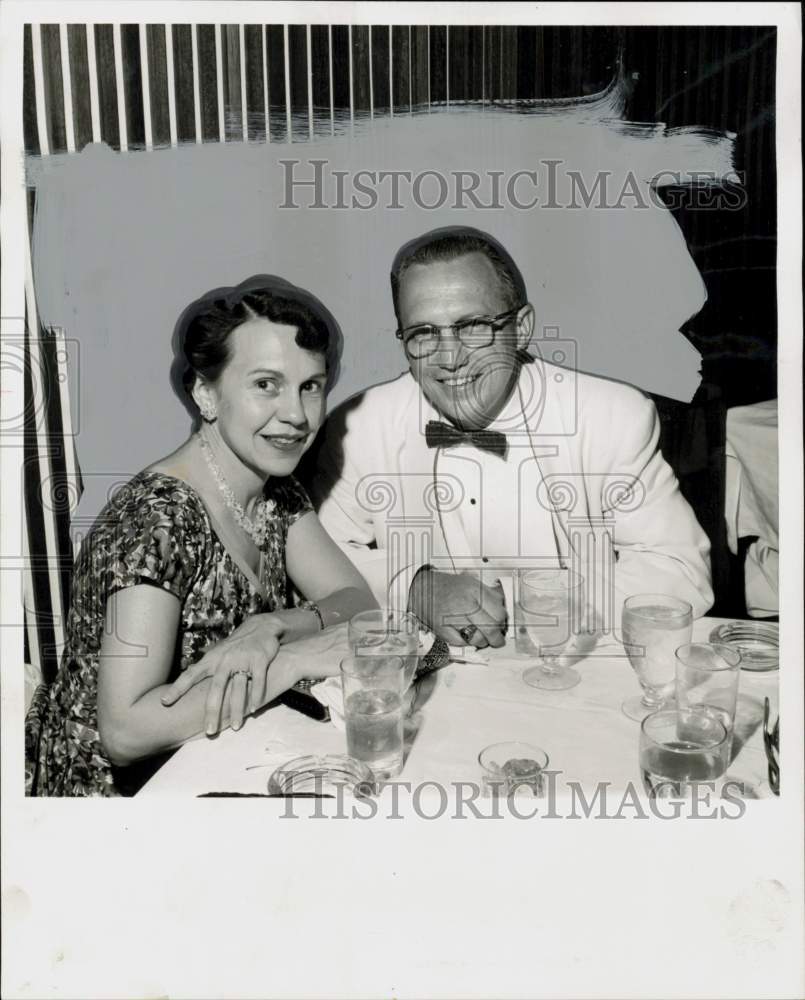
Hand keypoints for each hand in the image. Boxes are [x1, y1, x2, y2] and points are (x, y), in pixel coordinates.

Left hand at [160, 614, 283, 734]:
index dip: (178, 688)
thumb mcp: (217, 654)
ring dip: (237, 709)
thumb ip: (205, 669)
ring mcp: (242, 659)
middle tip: (210, 731)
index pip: (191, 675)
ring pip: (238, 688)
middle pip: (216, 689)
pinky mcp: (259, 659)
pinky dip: (256, 696)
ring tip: (235, 726)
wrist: (260, 627)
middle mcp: (224, 660)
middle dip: (213, 711)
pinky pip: (257, 681)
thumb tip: (185, 685)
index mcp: (211, 660)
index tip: (165, 702)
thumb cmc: (234, 646)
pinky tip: (253, 710)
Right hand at [408, 568, 506, 648]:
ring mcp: (453, 618)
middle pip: (492, 629)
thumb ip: (490, 595)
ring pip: (478, 639)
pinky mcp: (442, 629)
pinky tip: (466, 635)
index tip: (502, 625)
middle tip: (497, 639)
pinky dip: (466, 643)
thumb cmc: (447, 586)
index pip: (499, 613)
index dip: (503, 622)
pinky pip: (462, 643)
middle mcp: (465, 604)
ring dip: (482, 641)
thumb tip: (504, 609)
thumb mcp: (472, 582)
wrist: (422, 588)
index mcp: (475, 591)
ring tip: (481, 637)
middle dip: (497, 638)